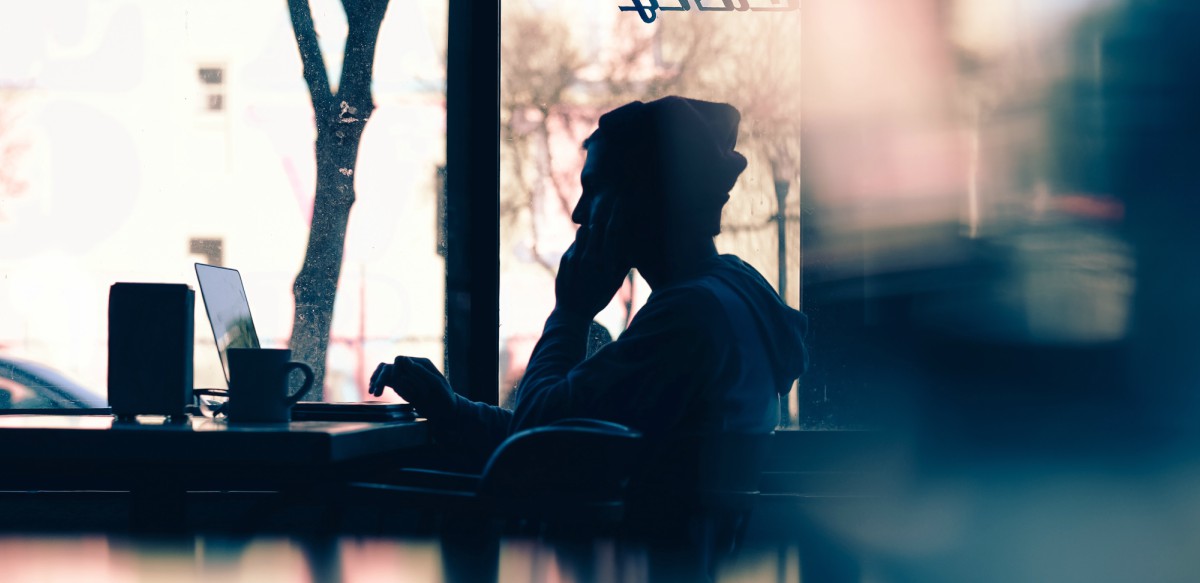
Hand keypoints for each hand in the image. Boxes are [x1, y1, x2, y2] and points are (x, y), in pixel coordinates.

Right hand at [368, 356, 455, 419]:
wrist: (445, 412)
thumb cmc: (444, 397)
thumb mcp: (436, 384)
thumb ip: (421, 371)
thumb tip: (403, 359)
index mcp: (421, 364)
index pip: (400, 360)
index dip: (395, 371)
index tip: (396, 383)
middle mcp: (411, 368)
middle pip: (390, 367)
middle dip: (380, 378)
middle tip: (374, 391)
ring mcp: (406, 377)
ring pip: (386, 373)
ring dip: (377, 380)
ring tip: (373, 392)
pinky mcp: (402, 386)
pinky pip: (387, 381)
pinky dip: (379, 384)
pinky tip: (374, 391)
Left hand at [555, 198, 631, 317]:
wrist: (573, 312)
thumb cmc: (598, 298)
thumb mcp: (615, 282)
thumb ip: (622, 263)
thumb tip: (631, 247)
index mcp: (606, 262)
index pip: (613, 232)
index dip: (617, 215)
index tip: (621, 201)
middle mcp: (590, 257)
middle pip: (597, 227)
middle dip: (604, 214)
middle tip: (609, 202)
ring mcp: (576, 257)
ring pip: (584, 233)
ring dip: (590, 229)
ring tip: (596, 225)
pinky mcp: (565, 259)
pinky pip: (575, 243)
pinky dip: (582, 242)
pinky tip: (586, 244)